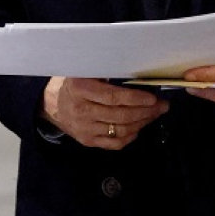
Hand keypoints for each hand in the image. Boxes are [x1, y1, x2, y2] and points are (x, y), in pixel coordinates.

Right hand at [43, 76, 169, 148]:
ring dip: (142, 123)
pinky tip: (139, 127)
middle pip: (120, 115)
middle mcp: (81, 110)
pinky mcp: (88, 141)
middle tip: (162, 106)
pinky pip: (115, 144)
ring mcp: (84, 129)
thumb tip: (137, 76)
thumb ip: (105, 73)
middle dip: (146, 111)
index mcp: (80, 89)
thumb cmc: (74, 84)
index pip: (112, 97)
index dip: (135, 98)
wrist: (52, 104)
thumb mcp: (84, 72)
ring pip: (121, 130)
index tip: (153, 98)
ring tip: (154, 115)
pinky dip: (131, 136)